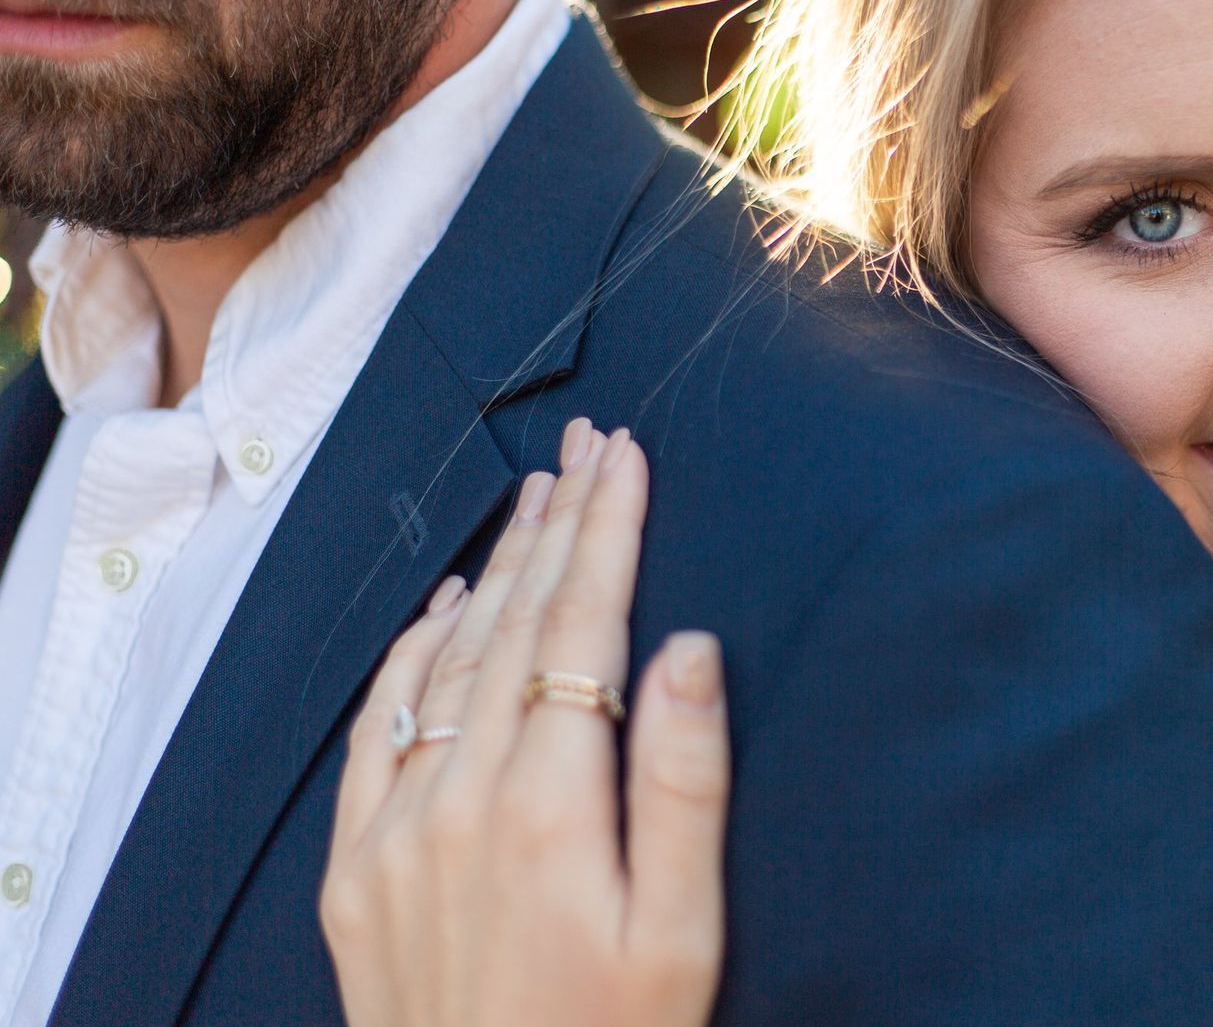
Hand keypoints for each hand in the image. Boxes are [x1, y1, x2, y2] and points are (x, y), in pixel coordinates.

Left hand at [322, 419, 729, 1026]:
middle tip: (586, 448)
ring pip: (449, 660)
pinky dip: (411, 652)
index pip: (582, 626)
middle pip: (515, 623)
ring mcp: (397, 829)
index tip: (625, 458)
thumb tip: (690, 648)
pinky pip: (378, 726)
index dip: (607, 533)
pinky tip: (442, 605)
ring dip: (494, 570)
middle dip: (558, 524)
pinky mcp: (356, 867)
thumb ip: (686, 783)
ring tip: (535, 498)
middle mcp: (461, 798)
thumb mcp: (684, 929)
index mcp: (552, 804)